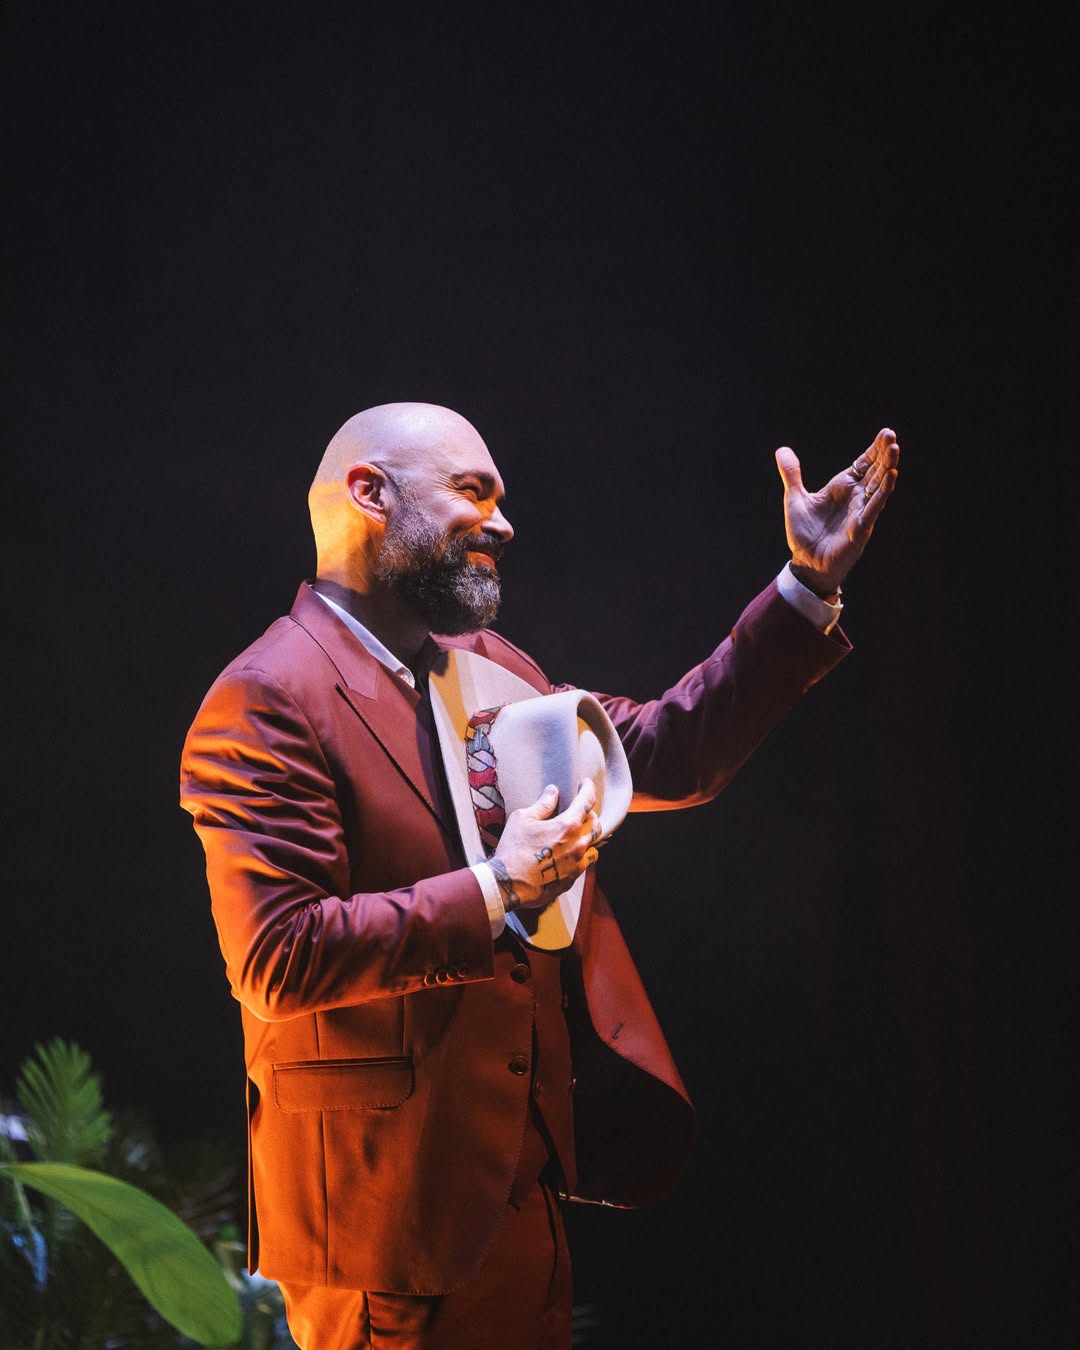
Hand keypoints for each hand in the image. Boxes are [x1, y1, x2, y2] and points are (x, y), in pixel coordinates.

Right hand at [488, 780, 601, 911]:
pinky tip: (572, 851)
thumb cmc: (513, 849)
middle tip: (579, 808)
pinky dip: (583, 853)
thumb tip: (553, 791)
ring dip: (589, 834)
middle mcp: (578, 844)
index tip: (585, 783)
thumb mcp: (523, 819)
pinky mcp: (572, 878)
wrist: (509, 884)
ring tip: (579, 831)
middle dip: (589, 812)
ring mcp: (577, 863)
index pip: (586, 801)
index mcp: (568, 826)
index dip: (588, 789)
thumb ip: (542, 804)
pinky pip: (586, 862)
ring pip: (595, 844)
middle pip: (595, 823)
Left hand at [775, 427, 899, 595]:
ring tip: (895, 449)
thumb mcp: (795, 499)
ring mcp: (860, 512)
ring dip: (887, 468)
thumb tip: (782, 450)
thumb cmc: (803, 534)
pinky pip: (873, 507)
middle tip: (892, 436)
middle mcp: (855, 498)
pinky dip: (882, 492)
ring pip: (877, 486)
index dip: (874, 450)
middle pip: (874, 471)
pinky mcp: (861, 527)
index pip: (863, 464)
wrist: (805, 564)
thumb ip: (792, 475)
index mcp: (842, 488)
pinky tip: (891, 476)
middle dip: (883, 454)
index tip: (885, 433)